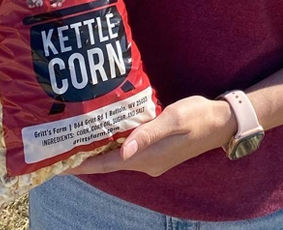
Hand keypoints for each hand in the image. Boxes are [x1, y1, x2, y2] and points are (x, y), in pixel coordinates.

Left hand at [65, 96, 235, 177]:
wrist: (223, 122)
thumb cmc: (199, 117)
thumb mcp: (174, 120)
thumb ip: (148, 134)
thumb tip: (122, 150)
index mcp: (149, 158)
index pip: (108, 165)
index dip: (83, 164)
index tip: (59, 163)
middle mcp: (148, 162)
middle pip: (109, 162)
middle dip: (86, 156)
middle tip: (62, 144)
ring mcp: (153, 157)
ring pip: (119, 155)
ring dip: (100, 148)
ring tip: (78, 137)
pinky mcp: (158, 149)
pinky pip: (130, 148)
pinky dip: (115, 141)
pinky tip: (108, 130)